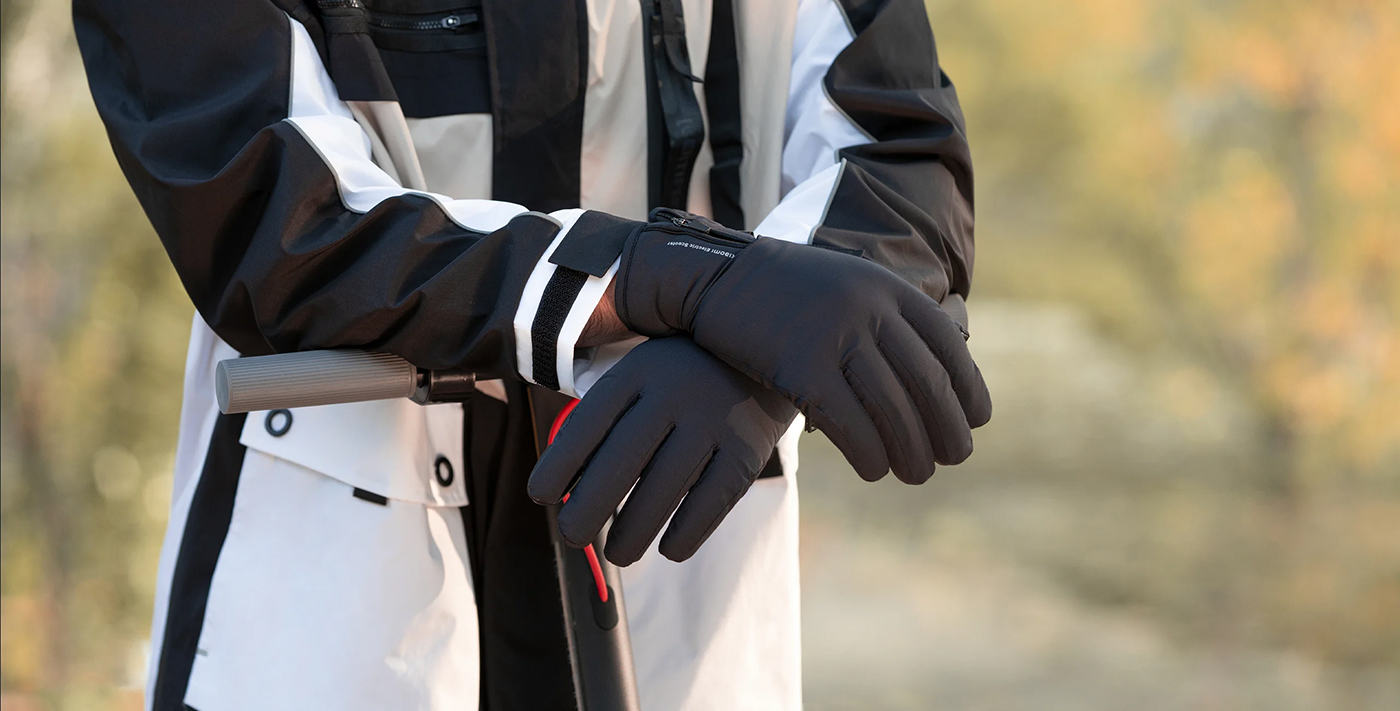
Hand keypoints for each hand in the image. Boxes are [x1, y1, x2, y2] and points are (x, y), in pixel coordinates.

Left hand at [528, 337, 797, 564]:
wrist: (767, 354)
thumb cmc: (684, 377)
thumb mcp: (643, 372)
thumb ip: (607, 413)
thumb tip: (566, 483)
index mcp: (639, 371)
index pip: (589, 423)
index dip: (559, 465)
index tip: (540, 497)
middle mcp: (675, 392)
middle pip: (622, 460)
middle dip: (589, 507)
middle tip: (572, 536)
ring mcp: (715, 421)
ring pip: (665, 488)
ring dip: (634, 531)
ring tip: (617, 554)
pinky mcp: (748, 451)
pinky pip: (711, 502)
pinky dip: (686, 533)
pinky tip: (669, 549)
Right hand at [615, 209, 991, 484]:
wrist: (718, 278)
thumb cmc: (788, 294)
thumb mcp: (849, 286)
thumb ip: (889, 318)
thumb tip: (940, 368)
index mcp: (888, 289)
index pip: (948, 348)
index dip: (969, 389)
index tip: (975, 421)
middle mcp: (870, 310)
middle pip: (927, 384)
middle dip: (948, 428)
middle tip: (953, 458)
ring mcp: (835, 337)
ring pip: (892, 409)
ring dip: (912, 450)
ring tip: (916, 473)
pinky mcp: (800, 366)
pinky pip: (848, 423)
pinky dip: (869, 453)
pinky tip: (874, 470)